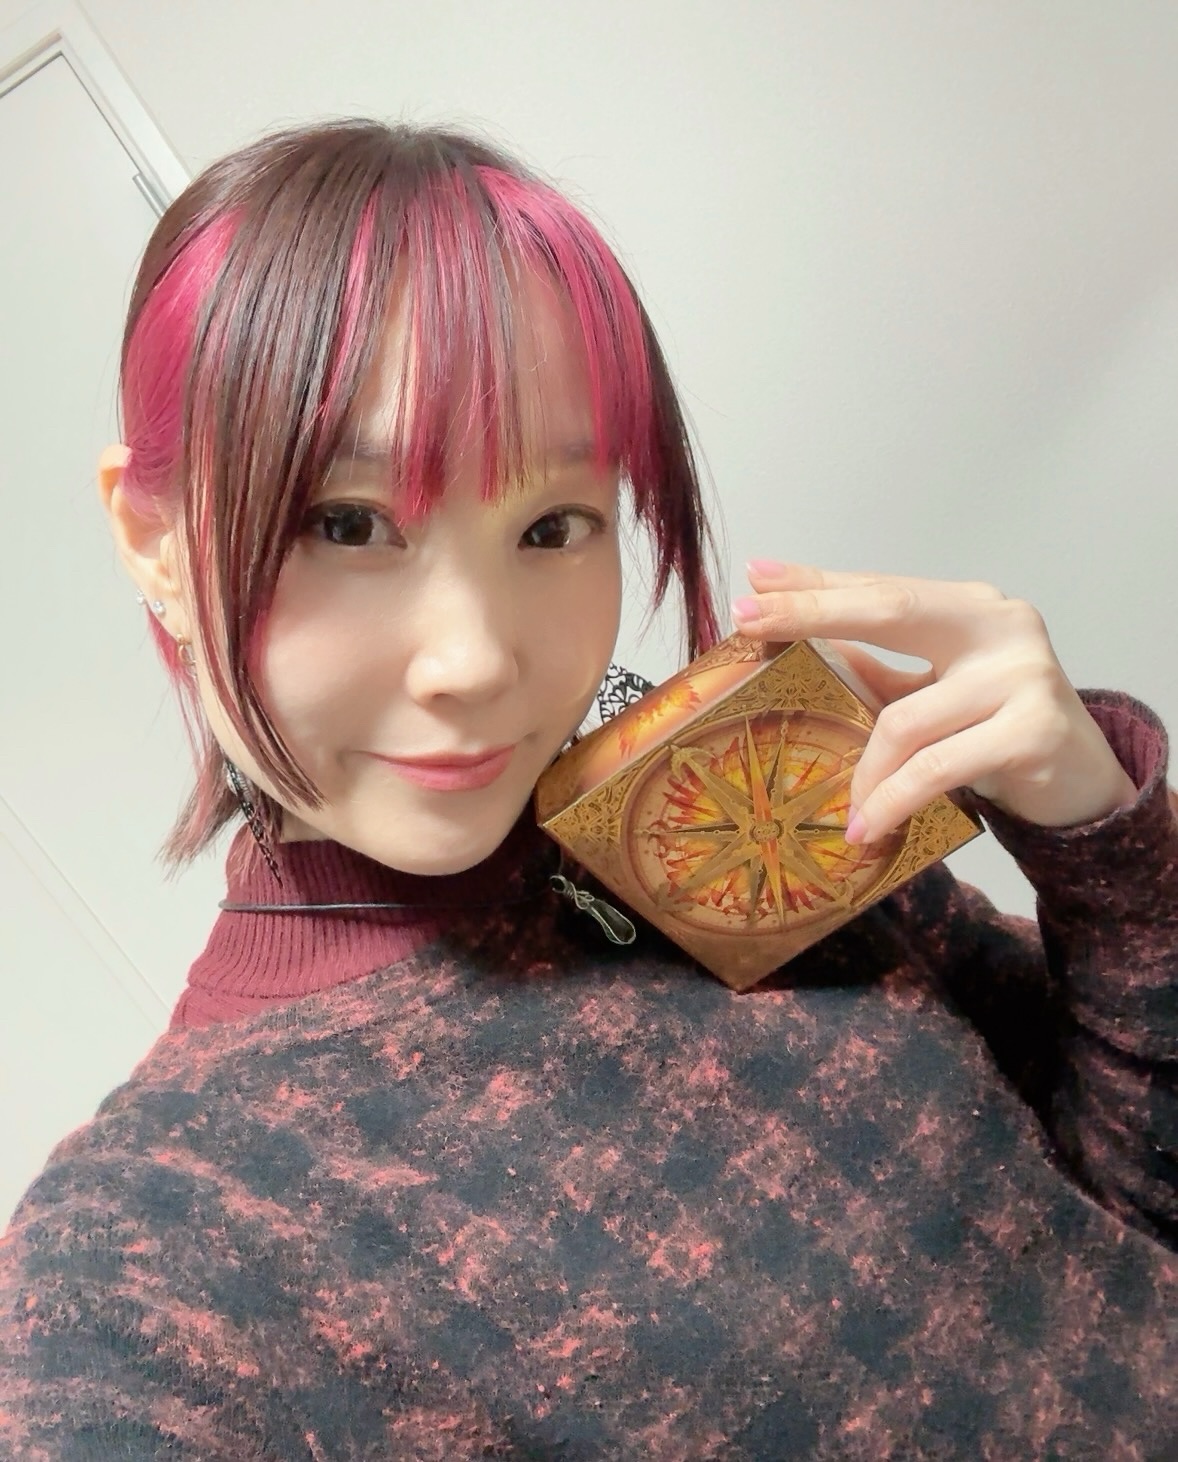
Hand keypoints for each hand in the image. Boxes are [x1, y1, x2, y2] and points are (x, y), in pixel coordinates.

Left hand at [732, 561, 1139, 844]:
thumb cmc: (999, 731)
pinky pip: (936, 768)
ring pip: (905, 719)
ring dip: (863, 773)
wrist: (1084, 784)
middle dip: (811, 614)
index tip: (755, 578)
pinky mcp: (1033, 731)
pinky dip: (894, 801)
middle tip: (749, 620)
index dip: (817, 584)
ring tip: (845, 811)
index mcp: (971, 609)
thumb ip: (879, 670)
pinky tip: (867, 828)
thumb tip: (799, 645)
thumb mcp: (937, 693)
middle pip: (890, 609)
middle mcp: (1001, 626)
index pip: (882, 589)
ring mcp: (1023, 674)